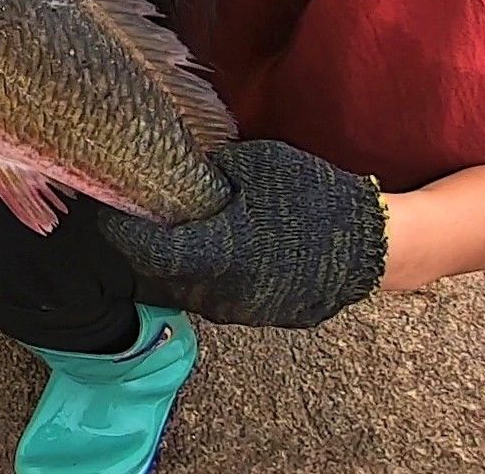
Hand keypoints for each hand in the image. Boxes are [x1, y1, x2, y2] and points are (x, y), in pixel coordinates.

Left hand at [97, 139, 388, 328]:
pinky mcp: (262, 318)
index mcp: (217, 253)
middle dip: (145, 246)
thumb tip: (174, 168)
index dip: (122, 230)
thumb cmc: (314, 197)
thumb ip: (210, 172)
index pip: (146, 250)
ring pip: (189, 289)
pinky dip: (207, 275)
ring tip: (177, 230)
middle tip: (141, 214)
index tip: (110, 208)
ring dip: (177, 263)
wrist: (374, 243)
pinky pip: (219, 297)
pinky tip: (215, 249)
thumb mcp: (256, 165)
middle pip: (161, 274)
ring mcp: (243, 311)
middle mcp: (223, 292)